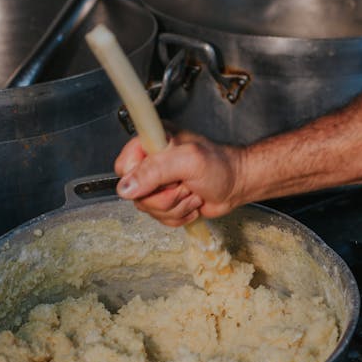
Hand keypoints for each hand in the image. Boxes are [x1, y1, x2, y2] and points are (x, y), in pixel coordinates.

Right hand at [113, 131, 245, 224]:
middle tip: (185, 184)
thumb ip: (155, 170)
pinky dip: (179, 215)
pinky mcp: (166, 200)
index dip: (139, 180)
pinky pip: (160, 218)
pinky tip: (192, 202)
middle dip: (164, 196)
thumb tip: (126, 187)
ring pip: (148, 208)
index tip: (164, 179)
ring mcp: (159, 183)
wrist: (238, 184)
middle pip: (135, 193)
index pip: (124, 166)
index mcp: (153, 143)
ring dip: (175, 206)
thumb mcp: (188, 161)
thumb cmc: (221, 166)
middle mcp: (152, 163)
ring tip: (192, 192)